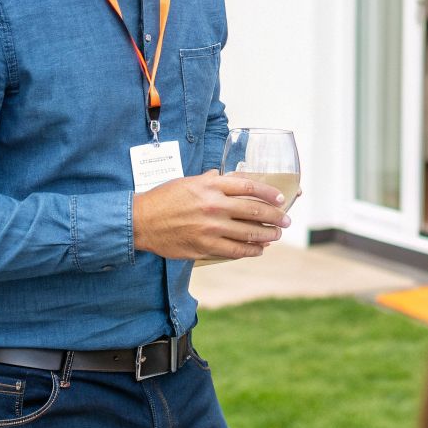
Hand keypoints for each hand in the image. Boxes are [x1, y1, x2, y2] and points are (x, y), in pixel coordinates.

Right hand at [133, 170, 289, 261]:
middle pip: (254, 210)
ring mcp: (210, 228)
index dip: (269, 193)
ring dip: (267, 235)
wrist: (141, 221)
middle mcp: (213, 205)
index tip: (280, 198)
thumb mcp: (189, 181)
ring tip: (276, 235)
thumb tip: (232, 177)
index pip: (248, 186)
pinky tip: (258, 250)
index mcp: (211, 186)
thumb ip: (212, 179)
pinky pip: (235, 250)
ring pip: (248, 233)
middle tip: (286, 220)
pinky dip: (250, 251)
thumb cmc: (164, 198)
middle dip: (275, 216)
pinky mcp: (204, 246)